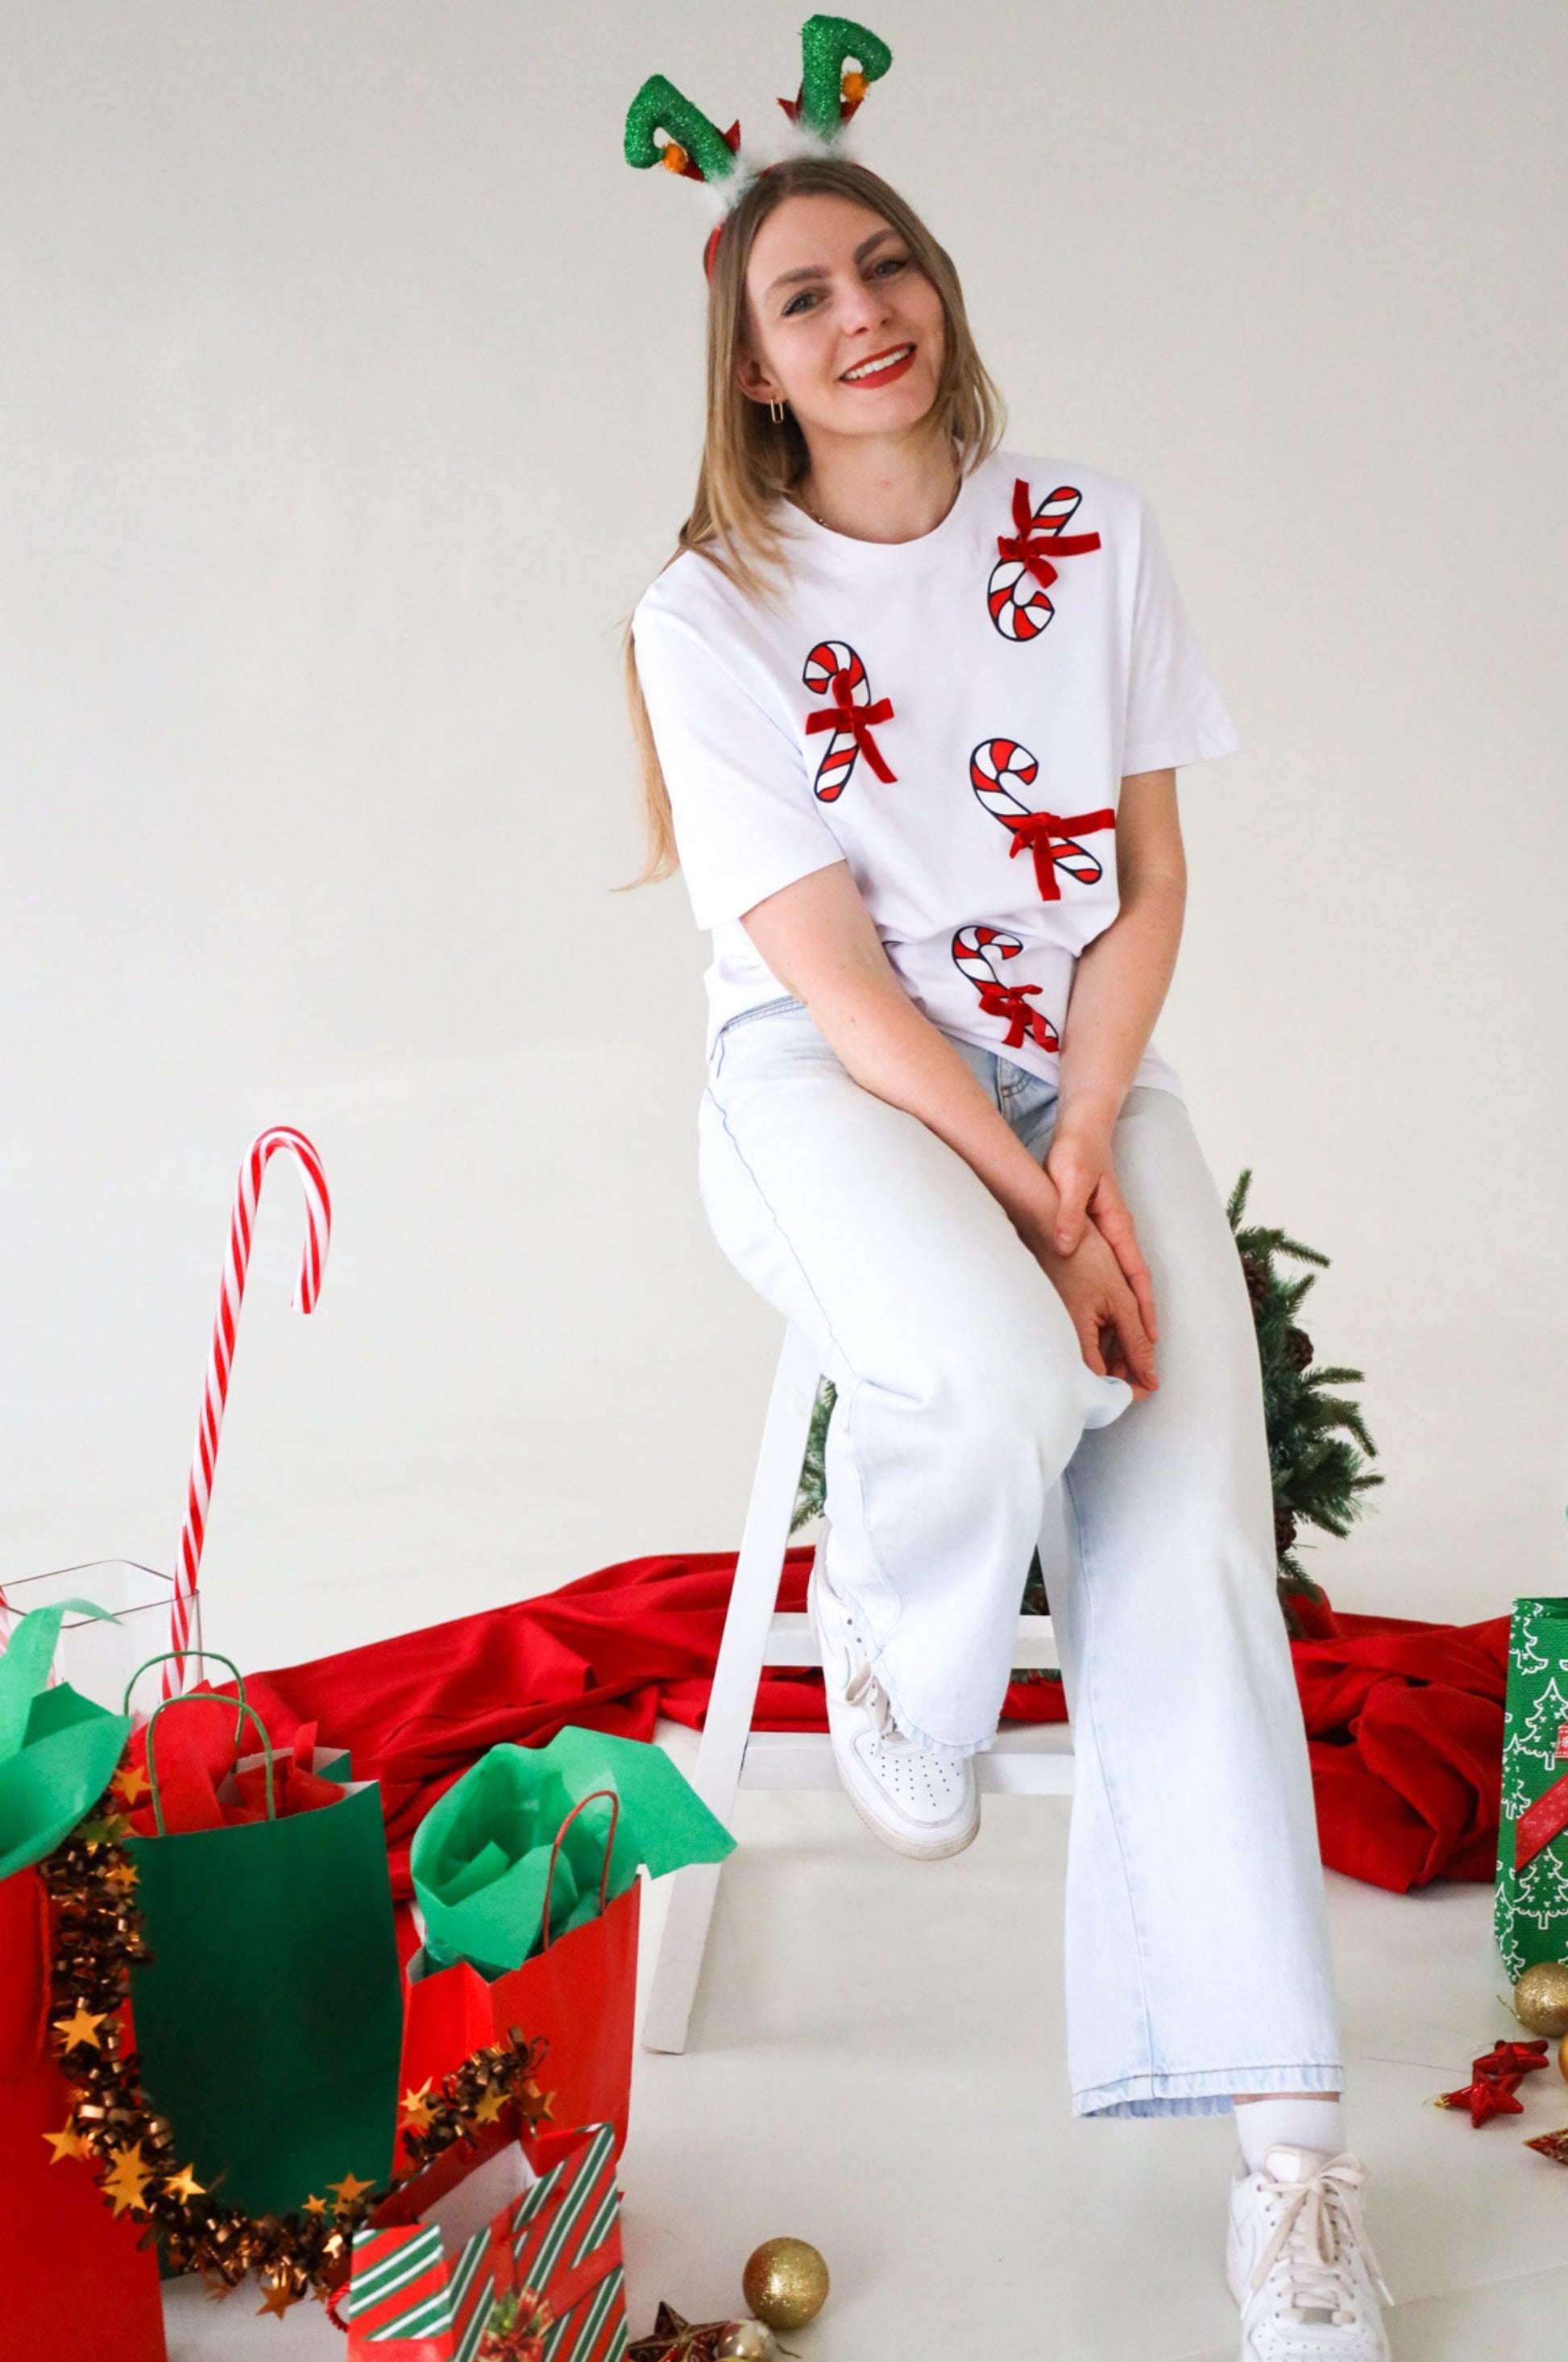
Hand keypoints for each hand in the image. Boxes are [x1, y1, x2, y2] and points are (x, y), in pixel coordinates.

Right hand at [1029, 1216, 1158, 1398]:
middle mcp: (1061, 1338)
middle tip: (1149, 1365)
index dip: (1129, 1390)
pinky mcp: (1060, 1318)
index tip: (1149, 1387)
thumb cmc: (1083, 1257)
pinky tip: (1116, 1325)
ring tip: (1136, 1339)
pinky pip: (1084, 1339)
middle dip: (1126, 1372)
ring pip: (1092, 1356)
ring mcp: (1059, 1328)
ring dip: (1117, 1354)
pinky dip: (1104, 1339)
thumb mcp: (1121, 1300)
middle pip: (1097, 1373)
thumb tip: (1150, 1377)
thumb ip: (1136, 1341)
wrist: (1049, 1225)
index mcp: (1074, 1338)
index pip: (1102, 1383)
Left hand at [1044, 1122, 1156, 1342]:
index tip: (1151, 1340)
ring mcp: (1107, 1235)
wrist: (1082, 1130)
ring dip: (1125, 1315)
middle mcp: (1118, 1235)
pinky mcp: (1093, 1231)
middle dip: (1140, 1323)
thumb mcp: (1070, 1180)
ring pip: (1121, 1283)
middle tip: (1143, 1360)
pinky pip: (1105, 1272)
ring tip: (1122, 1352)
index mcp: (1118, 1226)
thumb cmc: (1077, 1152)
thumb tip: (1067, 1246)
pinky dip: (1108, 1297)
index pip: (1136, 1276)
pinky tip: (1097, 1316)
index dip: (1143, 1309)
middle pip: (1134, 1287)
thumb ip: (1069, 1212)